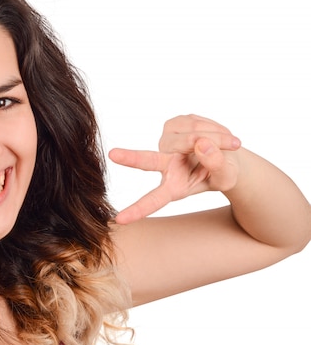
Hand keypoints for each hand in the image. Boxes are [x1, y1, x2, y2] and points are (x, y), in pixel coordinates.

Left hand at [109, 114, 242, 223]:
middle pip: (148, 160)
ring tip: (231, 144)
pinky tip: (217, 134)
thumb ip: (216, 164)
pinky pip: (194, 123)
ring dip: (216, 138)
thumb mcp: (226, 176)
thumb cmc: (223, 172)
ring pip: (190, 137)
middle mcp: (165, 164)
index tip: (120, 220)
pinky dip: (213, 127)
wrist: (228, 154)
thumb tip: (201, 144)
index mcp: (174, 186)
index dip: (138, 210)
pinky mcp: (172, 125)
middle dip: (131, 158)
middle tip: (113, 155)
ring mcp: (166, 143)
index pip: (154, 199)